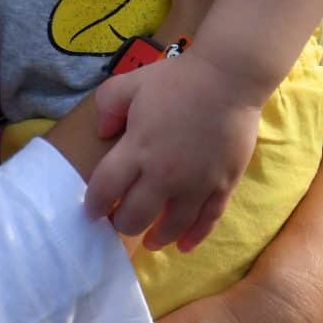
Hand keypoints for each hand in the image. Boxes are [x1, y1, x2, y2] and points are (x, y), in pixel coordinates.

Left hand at [86, 49, 260, 249]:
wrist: (229, 77)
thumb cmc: (178, 79)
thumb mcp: (132, 82)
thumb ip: (108, 105)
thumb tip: (102, 132)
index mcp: (138, 149)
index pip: (106, 189)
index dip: (95, 204)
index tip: (93, 210)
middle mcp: (164, 175)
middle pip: (134, 217)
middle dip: (122, 223)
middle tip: (120, 220)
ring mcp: (196, 184)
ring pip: (171, 227)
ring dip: (156, 237)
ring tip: (149, 240)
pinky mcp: (222, 186)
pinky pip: (207, 221)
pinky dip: (193, 238)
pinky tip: (183, 245)